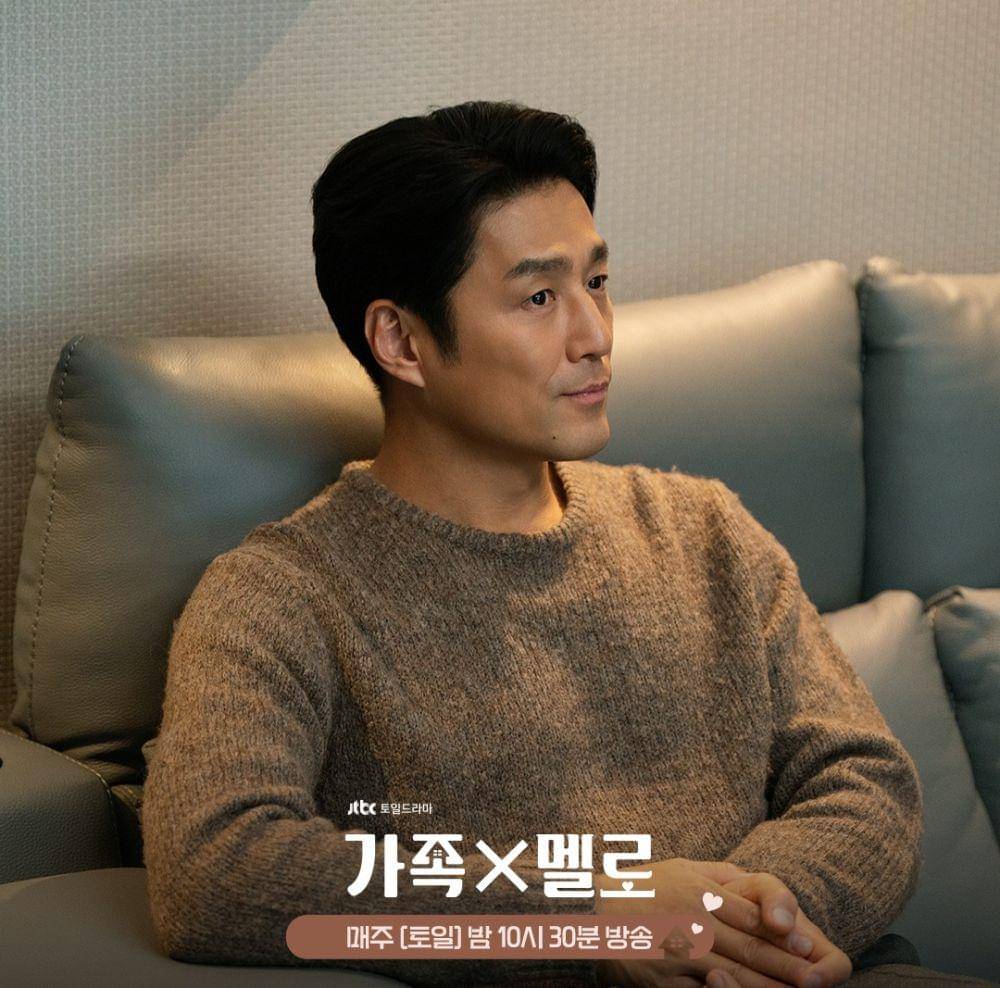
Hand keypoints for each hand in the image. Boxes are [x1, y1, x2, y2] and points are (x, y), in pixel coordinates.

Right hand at [592, 858, 840, 987]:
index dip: (782, 933)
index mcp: (697, 890)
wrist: (587, 912)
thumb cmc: (640, 889)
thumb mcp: (679, 869)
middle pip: (749, 948)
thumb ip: (717, 877)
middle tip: (817, 979)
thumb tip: (754, 884)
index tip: (808, 946)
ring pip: (733, 975)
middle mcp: (691, 920)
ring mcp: (677, 953)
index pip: (750, 915)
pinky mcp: (663, 981)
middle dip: (787, 966)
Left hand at [716, 869, 851, 987]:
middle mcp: (796, 974)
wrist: (711, 904)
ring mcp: (771, 983)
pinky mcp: (746, 985)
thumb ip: (777, 899)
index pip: (836, 967)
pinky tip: (710, 979)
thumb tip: (784, 924)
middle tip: (748, 976)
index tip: (808, 978)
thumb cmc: (746, 896)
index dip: (827, 975)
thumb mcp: (762, 889)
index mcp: (812, 949)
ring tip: (716, 976)